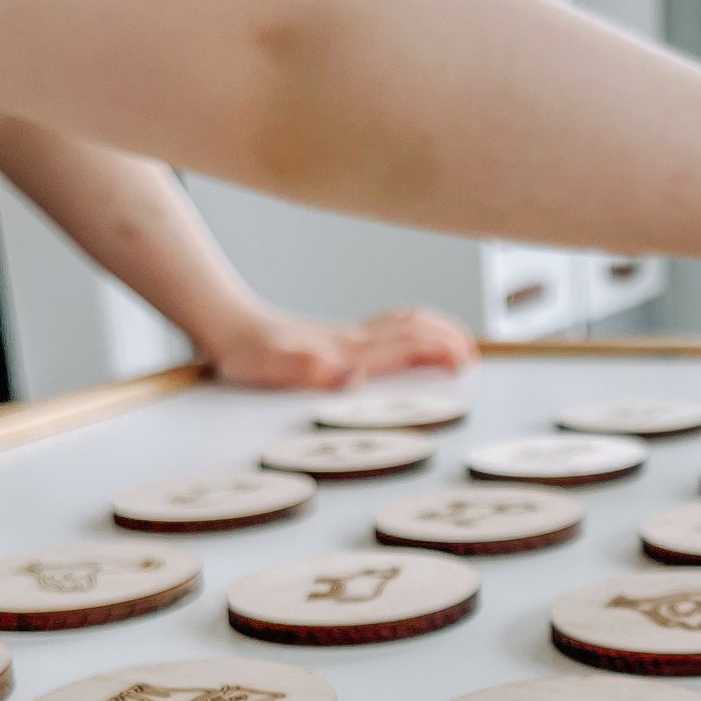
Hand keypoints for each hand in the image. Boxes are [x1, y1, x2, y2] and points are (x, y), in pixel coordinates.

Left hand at [201, 305, 478, 390]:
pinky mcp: (341, 337)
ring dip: (437, 330)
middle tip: (472, 357)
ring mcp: (349, 336)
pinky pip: (389, 328)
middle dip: (449, 339)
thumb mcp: (271, 368)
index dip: (440, 350)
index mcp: (348, 351)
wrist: (227, 327)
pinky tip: (415, 341)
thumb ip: (309, 369)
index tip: (465, 362)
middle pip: (414, 328)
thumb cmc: (248, 355)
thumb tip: (351, 376)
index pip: (407, 344)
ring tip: (458, 345)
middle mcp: (354, 341)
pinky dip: (415, 330)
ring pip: (405, 324)